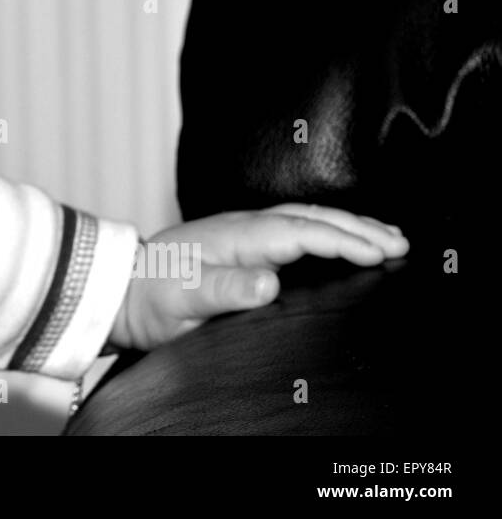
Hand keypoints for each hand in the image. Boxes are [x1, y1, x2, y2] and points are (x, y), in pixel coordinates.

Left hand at [108, 204, 408, 350]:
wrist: (118, 291)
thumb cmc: (148, 297)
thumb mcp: (183, 299)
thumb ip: (225, 291)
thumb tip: (269, 284)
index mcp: (235, 237)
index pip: (300, 233)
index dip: (342, 240)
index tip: (380, 252)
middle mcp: (241, 229)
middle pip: (309, 219)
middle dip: (357, 227)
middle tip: (401, 241)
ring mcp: (241, 235)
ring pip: (304, 221)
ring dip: (346, 225)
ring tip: (386, 235)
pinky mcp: (240, 246)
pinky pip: (293, 231)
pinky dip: (325, 231)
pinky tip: (339, 240)